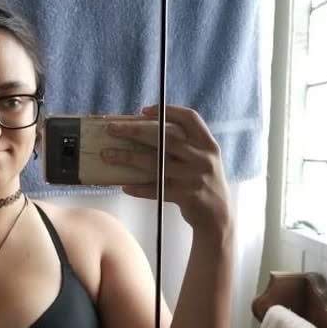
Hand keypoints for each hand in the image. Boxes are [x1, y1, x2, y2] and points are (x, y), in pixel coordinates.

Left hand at [103, 105, 231, 237]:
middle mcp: (203, 158)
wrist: (219, 216)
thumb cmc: (201, 181)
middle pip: (166, 137)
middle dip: (136, 130)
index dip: (167, 111)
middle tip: (112, 129)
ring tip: (107, 155)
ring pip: (156, 163)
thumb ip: (184, 145)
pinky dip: (139, 188)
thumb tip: (142, 129)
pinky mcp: (187, 196)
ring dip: (128, 158)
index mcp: (208, 144)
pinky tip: (124, 186)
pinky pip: (157, 189)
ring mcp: (195, 177)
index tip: (143, 111)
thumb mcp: (202, 159)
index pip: (189, 118)